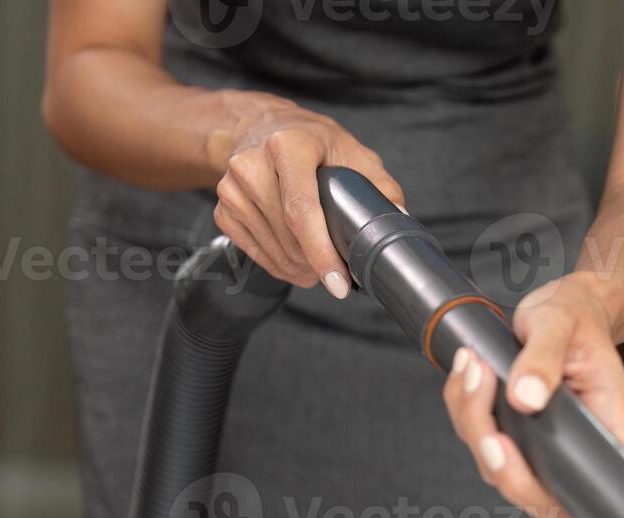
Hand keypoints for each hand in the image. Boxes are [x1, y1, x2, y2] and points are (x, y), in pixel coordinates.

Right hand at [211, 95, 406, 294]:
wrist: (264, 129)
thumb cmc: (315, 144)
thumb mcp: (354, 153)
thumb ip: (380, 187)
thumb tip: (400, 222)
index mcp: (289, 144)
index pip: (302, 209)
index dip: (321, 252)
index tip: (339, 283)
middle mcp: (252, 163)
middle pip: (288, 235)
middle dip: (317, 265)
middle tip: (340, 276)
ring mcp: (232, 187)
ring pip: (273, 249)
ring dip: (300, 269)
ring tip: (320, 267)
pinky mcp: (223, 208)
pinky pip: (254, 252)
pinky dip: (280, 266)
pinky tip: (297, 262)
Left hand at [442, 278, 623, 517]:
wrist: (565, 308)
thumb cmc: (576, 318)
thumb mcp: (561, 323)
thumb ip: (544, 359)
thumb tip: (525, 398)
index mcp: (607, 427)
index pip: (597, 486)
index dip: (559, 496)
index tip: (515, 449)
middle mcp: (576, 447)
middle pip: (534, 493)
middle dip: (495, 456)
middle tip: (481, 396)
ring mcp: (541, 448)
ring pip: (496, 468)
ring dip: (472, 419)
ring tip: (474, 364)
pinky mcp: (515, 438)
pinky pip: (477, 440)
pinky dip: (463, 407)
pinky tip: (468, 371)